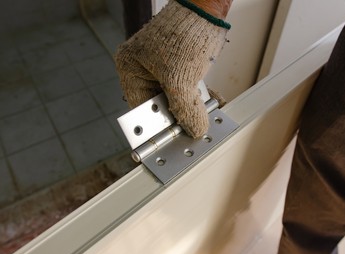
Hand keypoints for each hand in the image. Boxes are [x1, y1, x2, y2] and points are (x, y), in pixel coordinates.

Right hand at [114, 0, 230, 137]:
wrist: (207, 8)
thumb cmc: (185, 31)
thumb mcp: (181, 77)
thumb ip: (185, 108)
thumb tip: (193, 130)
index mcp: (131, 69)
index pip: (140, 109)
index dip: (154, 127)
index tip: (165, 143)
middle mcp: (143, 70)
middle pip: (158, 107)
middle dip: (175, 119)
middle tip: (188, 131)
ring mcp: (161, 70)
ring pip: (174, 101)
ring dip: (189, 110)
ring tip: (199, 117)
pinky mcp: (178, 69)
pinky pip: (185, 92)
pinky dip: (195, 100)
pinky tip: (205, 104)